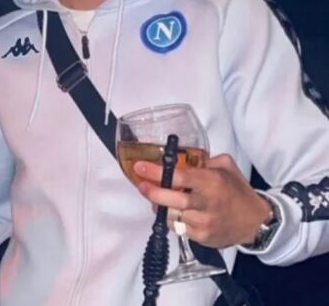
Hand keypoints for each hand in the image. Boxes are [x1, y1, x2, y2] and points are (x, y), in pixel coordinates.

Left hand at [134, 153, 271, 247]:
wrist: (256, 222)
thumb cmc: (238, 191)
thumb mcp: (226, 167)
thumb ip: (203, 160)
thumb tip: (179, 159)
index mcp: (213, 182)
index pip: (180, 177)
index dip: (157, 172)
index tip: (141, 166)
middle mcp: (207, 204)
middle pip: (172, 200)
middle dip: (153, 192)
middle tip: (142, 185)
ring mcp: (204, 224)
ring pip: (171, 215)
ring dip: (159, 206)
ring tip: (156, 197)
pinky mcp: (202, 238)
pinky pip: (177, 228)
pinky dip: (170, 218)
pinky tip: (172, 210)